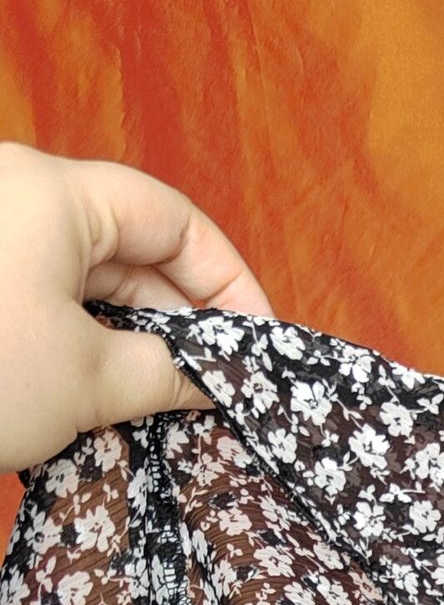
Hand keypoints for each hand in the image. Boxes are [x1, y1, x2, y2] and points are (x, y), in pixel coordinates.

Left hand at [0, 140, 273, 475]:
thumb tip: (216, 382)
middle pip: (131, 253)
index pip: (172, 220)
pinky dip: (83, 355)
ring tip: (166, 410)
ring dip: (133, 348)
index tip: (258, 343)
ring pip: (87, 288)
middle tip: (220, 391)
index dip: (228, 281)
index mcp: (52, 194)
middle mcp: (16, 205)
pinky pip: (45, 311)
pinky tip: (107, 409)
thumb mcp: (87, 380)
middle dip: (181, 324)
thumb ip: (168, 374)